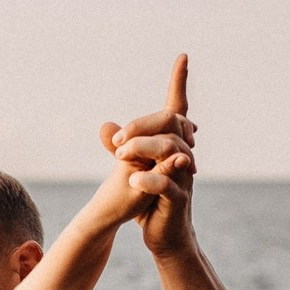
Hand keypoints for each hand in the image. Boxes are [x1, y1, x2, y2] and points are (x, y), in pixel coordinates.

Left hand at [100, 53, 196, 258]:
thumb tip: (105, 126)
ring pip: (171, 150)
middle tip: (115, 143)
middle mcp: (182, 155)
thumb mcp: (132, 169)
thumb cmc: (149, 198)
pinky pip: (168, 185)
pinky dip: (150, 180)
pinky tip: (133, 181)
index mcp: (170, 145)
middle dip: (142, 125)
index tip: (183, 57)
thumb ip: (122, 148)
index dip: (179, 83)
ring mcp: (183, 177)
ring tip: (118, 158)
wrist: (163, 233)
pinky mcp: (178, 200)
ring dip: (142, 149)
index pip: (177, 109)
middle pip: (171, 122)